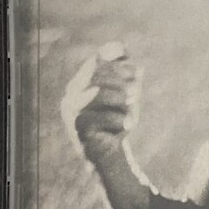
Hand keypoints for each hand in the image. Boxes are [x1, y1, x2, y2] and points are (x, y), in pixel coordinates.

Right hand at [60, 42, 141, 162]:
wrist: (109, 152)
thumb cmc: (117, 120)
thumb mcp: (126, 96)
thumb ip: (127, 75)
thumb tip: (128, 56)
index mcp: (82, 82)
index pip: (96, 61)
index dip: (114, 56)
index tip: (135, 64)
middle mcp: (72, 93)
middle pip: (98, 73)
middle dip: (121, 79)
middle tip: (135, 91)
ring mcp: (72, 110)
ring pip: (99, 92)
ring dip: (121, 97)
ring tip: (133, 104)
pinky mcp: (78, 127)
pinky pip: (102, 116)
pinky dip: (120, 118)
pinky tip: (128, 124)